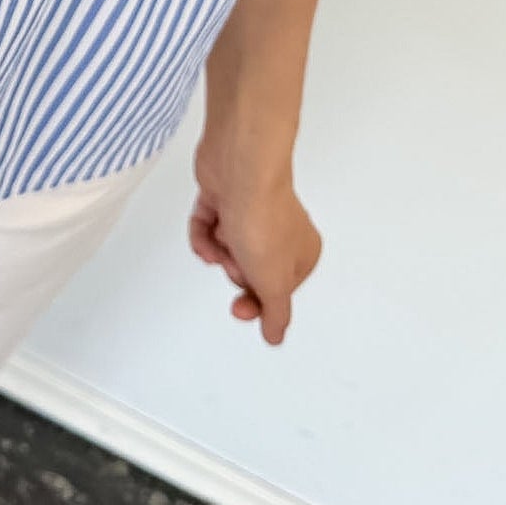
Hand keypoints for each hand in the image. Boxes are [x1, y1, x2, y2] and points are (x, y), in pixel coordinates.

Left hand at [189, 130, 322, 343]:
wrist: (238, 168)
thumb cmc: (262, 217)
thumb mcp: (273, 283)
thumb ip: (275, 314)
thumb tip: (276, 335)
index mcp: (302, 253)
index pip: (276, 292)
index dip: (257, 301)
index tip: (242, 307)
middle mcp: (280, 231)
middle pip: (248, 271)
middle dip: (235, 269)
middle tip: (236, 260)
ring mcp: (250, 212)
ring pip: (226, 249)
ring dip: (217, 249)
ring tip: (223, 238)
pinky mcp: (224, 198)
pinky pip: (208, 226)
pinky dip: (203, 233)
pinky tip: (207, 231)